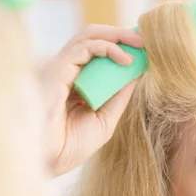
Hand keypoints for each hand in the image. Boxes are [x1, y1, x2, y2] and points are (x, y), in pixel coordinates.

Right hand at [41, 24, 143, 176]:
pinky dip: (108, 48)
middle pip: (92, 38)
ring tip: (139, 44)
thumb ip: (119, 95)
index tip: (143, 49)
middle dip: (120, 35)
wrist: (51, 160)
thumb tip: (138, 72)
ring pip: (88, 37)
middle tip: (144, 40)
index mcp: (75, 83)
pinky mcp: (57, 69)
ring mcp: (60, 69)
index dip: (120, 46)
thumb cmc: (71, 146)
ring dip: (117, 36)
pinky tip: (125, 60)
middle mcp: (66, 72)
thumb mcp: (106, 118)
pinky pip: (84, 47)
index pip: (97, 54)